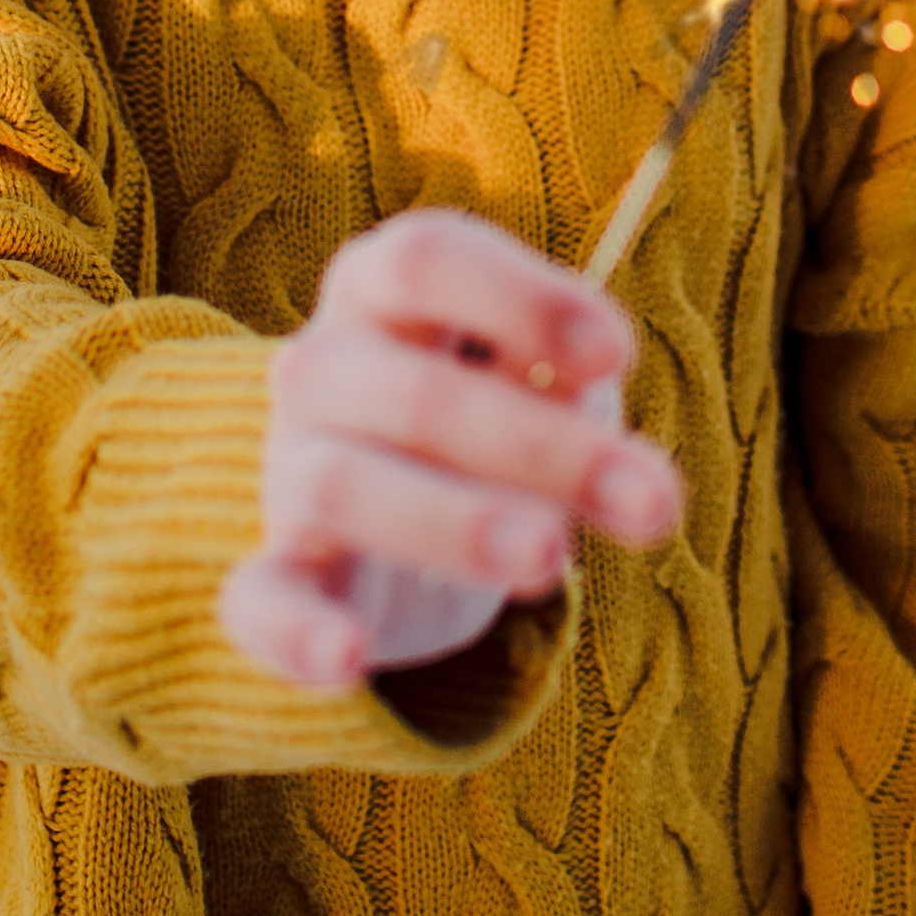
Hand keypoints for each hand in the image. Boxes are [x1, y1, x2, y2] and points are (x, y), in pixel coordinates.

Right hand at [217, 209, 683, 690]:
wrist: (393, 522)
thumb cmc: (487, 421)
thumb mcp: (536, 383)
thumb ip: (570, 387)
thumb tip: (610, 431)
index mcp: (379, 291)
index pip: (425, 260)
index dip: (521, 299)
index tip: (618, 357)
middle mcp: (320, 368)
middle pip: (415, 390)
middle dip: (543, 447)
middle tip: (653, 503)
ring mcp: (288, 473)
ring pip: (346, 486)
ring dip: (455, 523)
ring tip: (550, 561)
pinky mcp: (277, 576)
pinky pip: (262, 603)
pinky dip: (298, 632)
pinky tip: (348, 656)